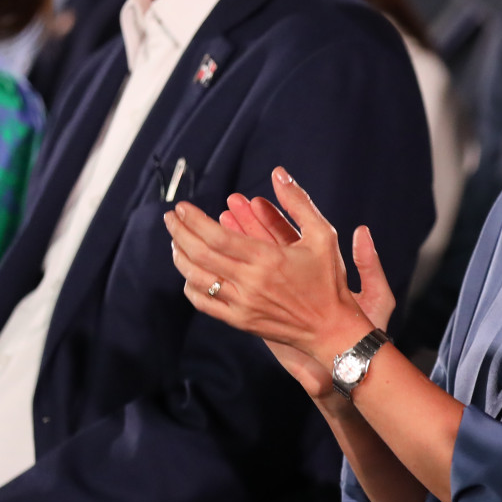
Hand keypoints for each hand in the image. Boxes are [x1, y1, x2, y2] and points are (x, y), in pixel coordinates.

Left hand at [166, 169, 376, 361]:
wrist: (331, 329)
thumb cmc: (329, 280)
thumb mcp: (323, 235)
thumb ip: (298, 203)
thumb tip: (278, 173)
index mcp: (268, 260)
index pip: (217, 237)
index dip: (194, 220)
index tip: (182, 207)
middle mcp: (250, 283)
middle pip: (200, 255)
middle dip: (179, 233)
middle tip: (170, 218)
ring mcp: (242, 304)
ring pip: (197, 279)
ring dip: (180, 257)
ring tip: (176, 241)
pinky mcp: (240, 321)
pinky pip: (204, 303)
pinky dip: (190, 286)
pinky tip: (190, 272)